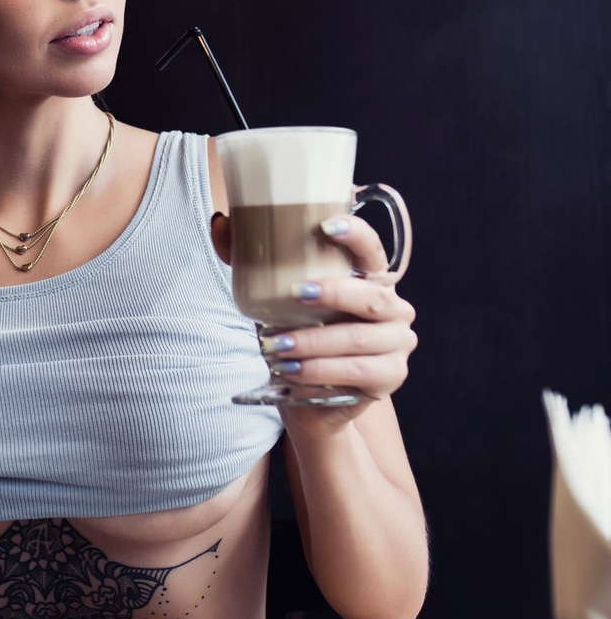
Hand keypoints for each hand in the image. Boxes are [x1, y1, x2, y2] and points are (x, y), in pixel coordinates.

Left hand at [257, 215, 416, 423]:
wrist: (309, 395)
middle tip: (295, 293)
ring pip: (357, 338)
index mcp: (370, 280)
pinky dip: (319, 371)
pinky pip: (356, 371)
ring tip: (274, 344)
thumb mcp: (275, 299)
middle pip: (371, 296)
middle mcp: (393, 308)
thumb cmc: (298, 335)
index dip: (357, 234)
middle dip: (333, 293)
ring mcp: (397, 343)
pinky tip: (292, 371)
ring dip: (313, 341)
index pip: (372, 250)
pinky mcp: (391, 376)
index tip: (327, 225)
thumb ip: (253, 263)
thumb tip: (220, 224)